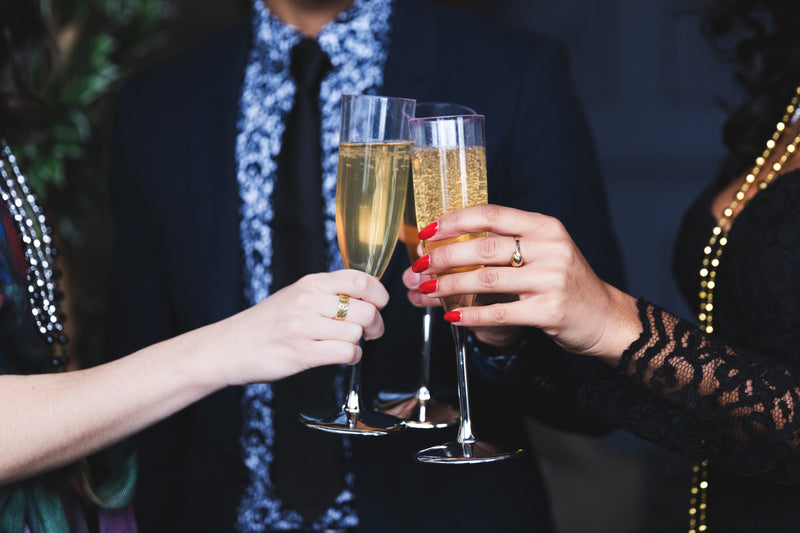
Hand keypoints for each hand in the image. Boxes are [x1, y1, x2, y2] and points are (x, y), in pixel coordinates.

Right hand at [215, 269, 388, 384]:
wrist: (229, 347)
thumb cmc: (266, 323)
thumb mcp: (296, 295)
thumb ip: (327, 293)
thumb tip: (365, 296)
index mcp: (310, 283)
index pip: (359, 279)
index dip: (379, 294)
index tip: (379, 304)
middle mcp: (308, 301)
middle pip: (366, 309)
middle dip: (375, 324)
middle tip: (370, 332)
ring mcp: (304, 327)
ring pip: (356, 333)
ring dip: (359, 343)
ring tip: (347, 345)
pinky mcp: (301, 353)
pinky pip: (345, 353)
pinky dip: (351, 357)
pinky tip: (342, 356)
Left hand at [413, 204, 639, 361]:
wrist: (606, 317)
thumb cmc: (567, 283)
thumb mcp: (546, 250)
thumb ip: (509, 242)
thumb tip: (452, 242)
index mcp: (545, 227)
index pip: (491, 214)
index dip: (454, 221)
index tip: (427, 232)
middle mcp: (550, 248)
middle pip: (483, 247)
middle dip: (443, 257)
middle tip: (419, 266)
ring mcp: (551, 280)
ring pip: (486, 280)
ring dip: (449, 286)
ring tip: (426, 290)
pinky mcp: (550, 311)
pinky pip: (500, 313)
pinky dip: (471, 316)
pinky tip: (452, 316)